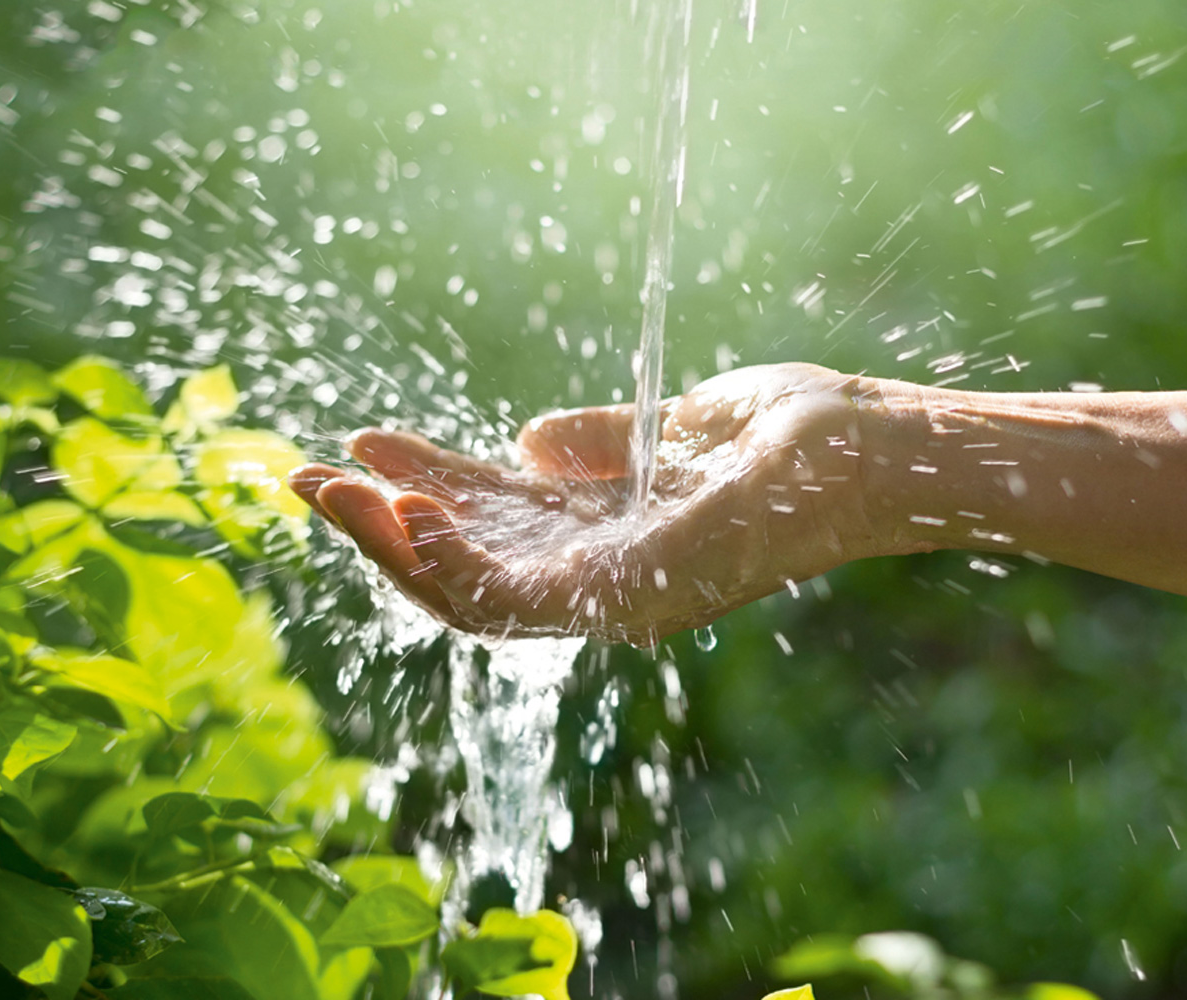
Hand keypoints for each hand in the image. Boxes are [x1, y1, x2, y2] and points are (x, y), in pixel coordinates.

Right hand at [289, 363, 925, 644]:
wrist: (881, 447)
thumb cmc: (800, 435)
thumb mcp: (675, 426)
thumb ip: (598, 444)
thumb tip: (522, 439)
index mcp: (608, 538)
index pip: (491, 532)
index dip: (421, 494)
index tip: (363, 445)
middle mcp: (603, 580)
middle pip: (465, 573)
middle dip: (379, 531)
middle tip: (304, 475)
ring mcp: (618, 595)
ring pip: (473, 596)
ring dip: (392, 547)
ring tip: (328, 488)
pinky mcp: (637, 592)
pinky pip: (522, 597)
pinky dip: (456, 558)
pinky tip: (403, 510)